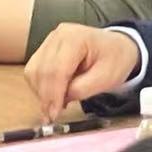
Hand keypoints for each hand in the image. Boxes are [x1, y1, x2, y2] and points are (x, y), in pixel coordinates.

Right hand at [24, 25, 140, 120]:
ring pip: (33, 71)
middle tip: (52, 116)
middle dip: (46, 96)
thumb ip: (81, 90)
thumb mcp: (105, 79)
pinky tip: (53, 95)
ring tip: (55, 105)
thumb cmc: (115, 60)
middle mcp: (59, 35)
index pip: (57, 69)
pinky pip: (34, 70)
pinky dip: (40, 86)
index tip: (54, 115)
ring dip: (41, 92)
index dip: (53, 94)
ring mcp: (50, 40)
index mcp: (76, 38)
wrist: (118, 47)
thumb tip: (59, 100)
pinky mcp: (45, 48)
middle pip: (42, 71)